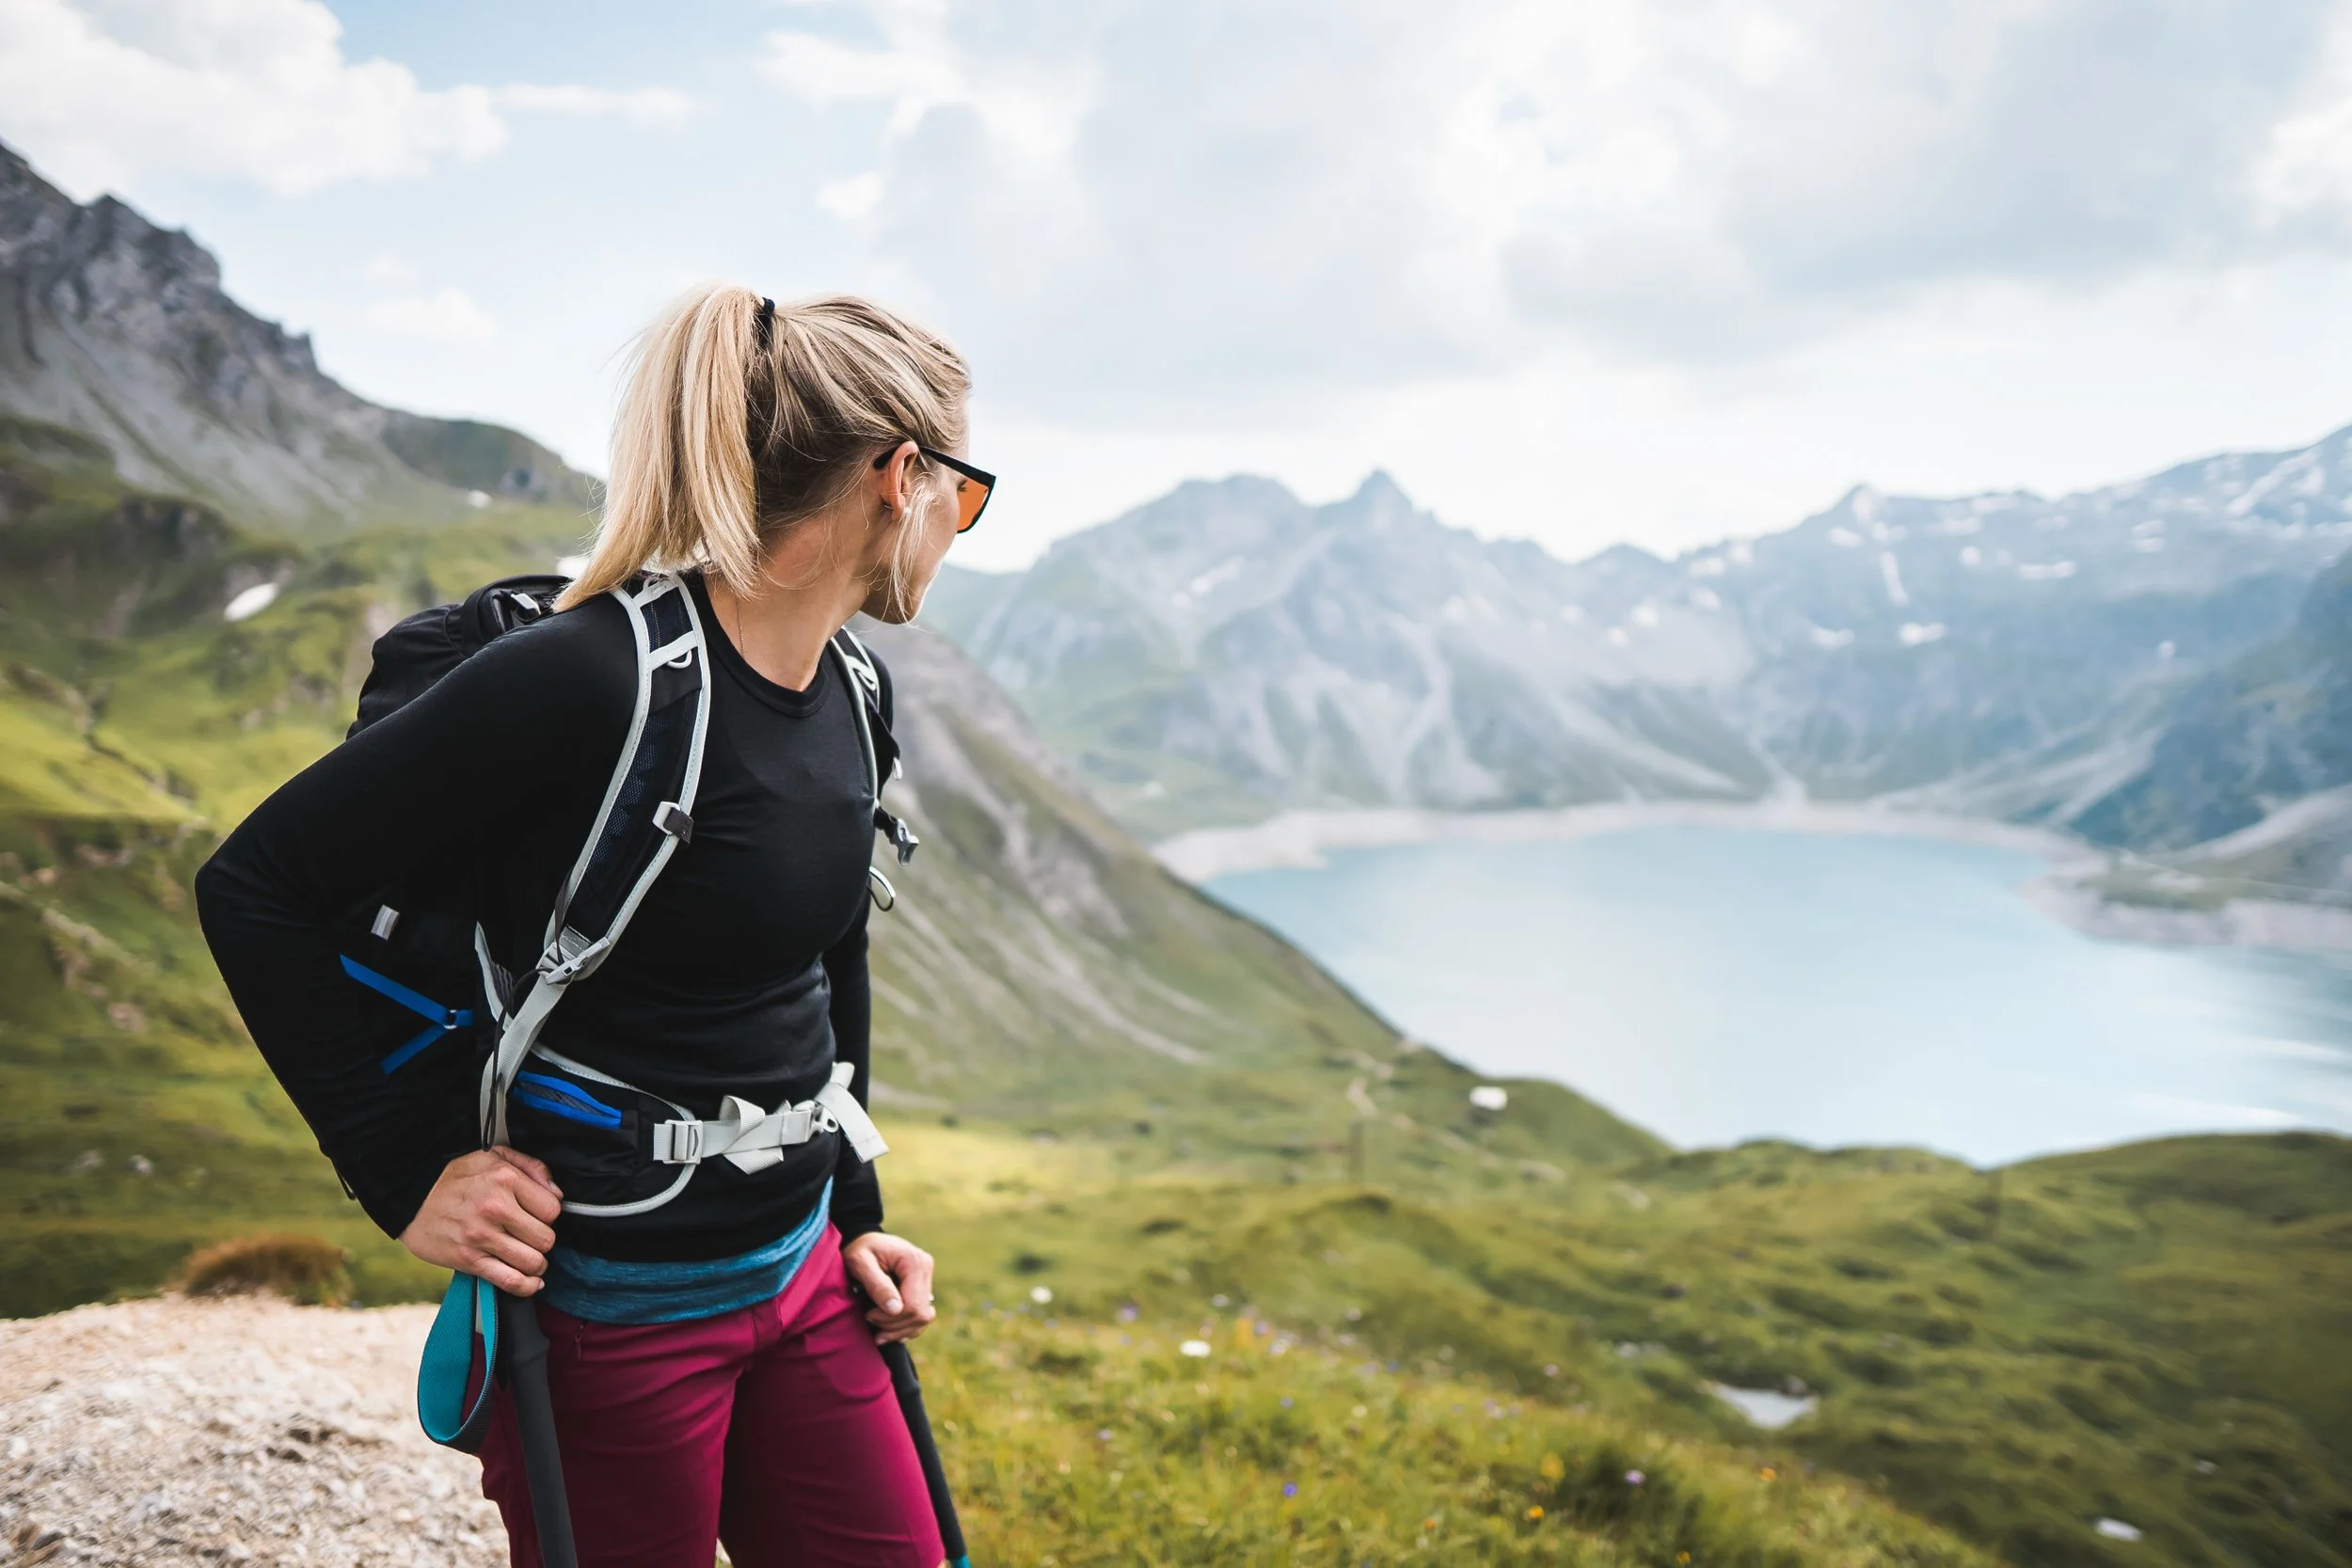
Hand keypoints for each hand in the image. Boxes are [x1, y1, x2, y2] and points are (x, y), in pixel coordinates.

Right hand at [399, 1147, 562, 1294]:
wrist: (408, 1196)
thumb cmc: (452, 1176)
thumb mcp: (493, 1156)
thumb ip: (531, 1168)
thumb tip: (557, 1193)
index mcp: (505, 1180)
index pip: (552, 1209)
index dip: (549, 1216)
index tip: (538, 1217)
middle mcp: (496, 1208)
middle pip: (545, 1239)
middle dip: (543, 1241)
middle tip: (531, 1238)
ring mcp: (481, 1236)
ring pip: (532, 1262)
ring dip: (536, 1265)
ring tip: (529, 1258)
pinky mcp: (468, 1259)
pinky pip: (509, 1281)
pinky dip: (527, 1286)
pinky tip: (531, 1282)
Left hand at [842, 1231, 936, 1343]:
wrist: (864, 1241)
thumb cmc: (859, 1249)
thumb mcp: (860, 1263)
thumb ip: (877, 1285)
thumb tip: (896, 1310)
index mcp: (914, 1262)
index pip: (913, 1305)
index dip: (891, 1318)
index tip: (868, 1315)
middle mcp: (926, 1269)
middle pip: (920, 1313)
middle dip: (894, 1326)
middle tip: (870, 1320)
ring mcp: (927, 1278)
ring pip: (924, 1318)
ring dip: (900, 1330)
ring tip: (878, 1332)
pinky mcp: (922, 1287)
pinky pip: (921, 1315)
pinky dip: (906, 1327)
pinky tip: (888, 1330)